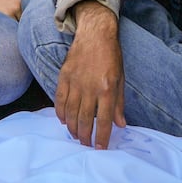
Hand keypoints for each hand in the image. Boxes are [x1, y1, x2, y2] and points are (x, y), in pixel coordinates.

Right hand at [53, 1, 124, 148]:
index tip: (101, 148)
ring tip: (76, 136)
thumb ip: (119, 103)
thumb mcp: (120, 79)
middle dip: (85, 136)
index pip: (104, 120)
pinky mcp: (64, 77)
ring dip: (73, 127)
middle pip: (85, 119)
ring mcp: (75, 82)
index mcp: (107, 89)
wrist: (95, 34)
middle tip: (86, 144)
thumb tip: (120, 124)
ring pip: (71, 112)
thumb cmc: (111, 56)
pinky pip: (60, 99)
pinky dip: (61, 112)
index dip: (102, 137)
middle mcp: (90, 88)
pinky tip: (63, 121)